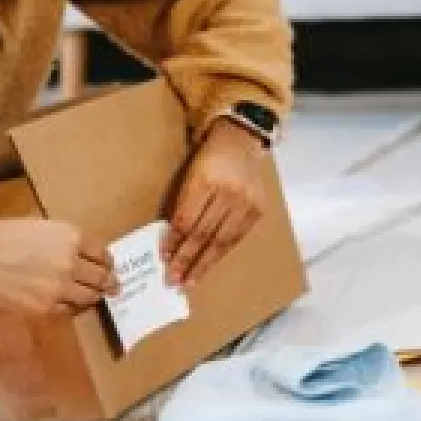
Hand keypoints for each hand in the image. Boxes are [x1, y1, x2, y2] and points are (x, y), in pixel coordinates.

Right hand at [0, 215, 117, 313]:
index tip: (109, 267)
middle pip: (102, 278)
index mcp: (72, 237)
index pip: (103, 254)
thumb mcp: (42, 227)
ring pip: (89, 297)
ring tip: (94, 296)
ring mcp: (59, 287)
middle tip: (113, 287)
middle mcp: (70, 262)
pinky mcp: (45, 306)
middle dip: (108, 282)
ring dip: (93, 297)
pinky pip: (69, 311)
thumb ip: (66, 241)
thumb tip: (85, 256)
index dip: (108, 262)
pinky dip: (72, 307)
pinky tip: (69, 303)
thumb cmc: (3, 235)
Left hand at [163, 118, 266, 285]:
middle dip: (186, 259)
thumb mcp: (190, 173)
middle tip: (174, 280)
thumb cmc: (209, 157)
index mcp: (205, 179)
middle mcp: (227, 192)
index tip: (164, 258)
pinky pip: (236, 238)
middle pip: (203, 233)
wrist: (242, 140)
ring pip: (221, 241)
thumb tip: (172, 239)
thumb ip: (182, 203)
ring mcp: (245, 202)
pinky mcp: (257, 210)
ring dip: (204, 264)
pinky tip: (209, 264)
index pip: (186, 219)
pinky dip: (221, 253)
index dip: (174, 241)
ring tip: (190, 280)